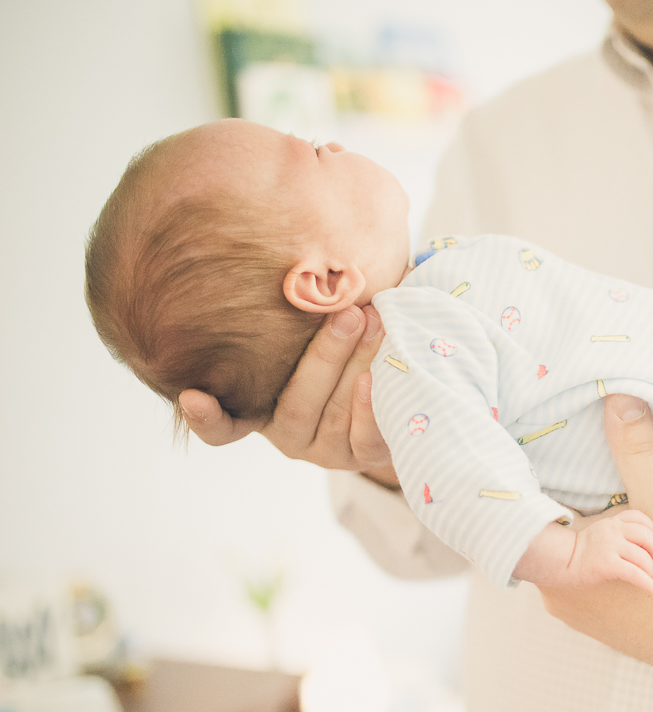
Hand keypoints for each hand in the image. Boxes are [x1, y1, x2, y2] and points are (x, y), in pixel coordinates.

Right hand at [179, 306, 397, 487]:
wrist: (398, 378)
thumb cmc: (346, 340)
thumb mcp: (314, 324)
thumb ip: (300, 310)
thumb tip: (297, 254)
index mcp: (262, 406)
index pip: (223, 426)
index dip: (206, 417)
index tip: (193, 395)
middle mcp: (290, 433)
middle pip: (297, 403)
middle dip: (324, 355)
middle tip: (346, 313)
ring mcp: (327, 450)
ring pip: (335, 414)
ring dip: (356, 364)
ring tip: (373, 322)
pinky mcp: (364, 457)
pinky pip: (365, 439)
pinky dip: (369, 408)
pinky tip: (374, 378)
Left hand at [534, 394, 652, 678]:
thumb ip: (638, 455)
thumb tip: (617, 399)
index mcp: (560, 568)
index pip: (539, 506)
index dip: (554, 470)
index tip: (568, 440)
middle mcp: (557, 593)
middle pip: (561, 525)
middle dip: (587, 495)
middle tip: (614, 465)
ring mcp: (579, 610)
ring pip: (580, 546)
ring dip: (603, 522)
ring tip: (632, 498)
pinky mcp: (601, 619)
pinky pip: (594, 568)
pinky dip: (611, 547)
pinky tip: (639, 532)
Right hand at [570, 510, 652, 593]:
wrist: (562, 561)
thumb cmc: (583, 551)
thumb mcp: (600, 531)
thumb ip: (618, 530)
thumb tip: (642, 543)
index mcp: (612, 522)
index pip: (640, 518)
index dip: (651, 530)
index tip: (649, 543)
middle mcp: (613, 531)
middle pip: (647, 537)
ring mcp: (611, 547)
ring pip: (643, 557)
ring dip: (650, 569)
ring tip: (648, 576)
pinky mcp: (608, 565)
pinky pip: (635, 574)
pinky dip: (647, 583)